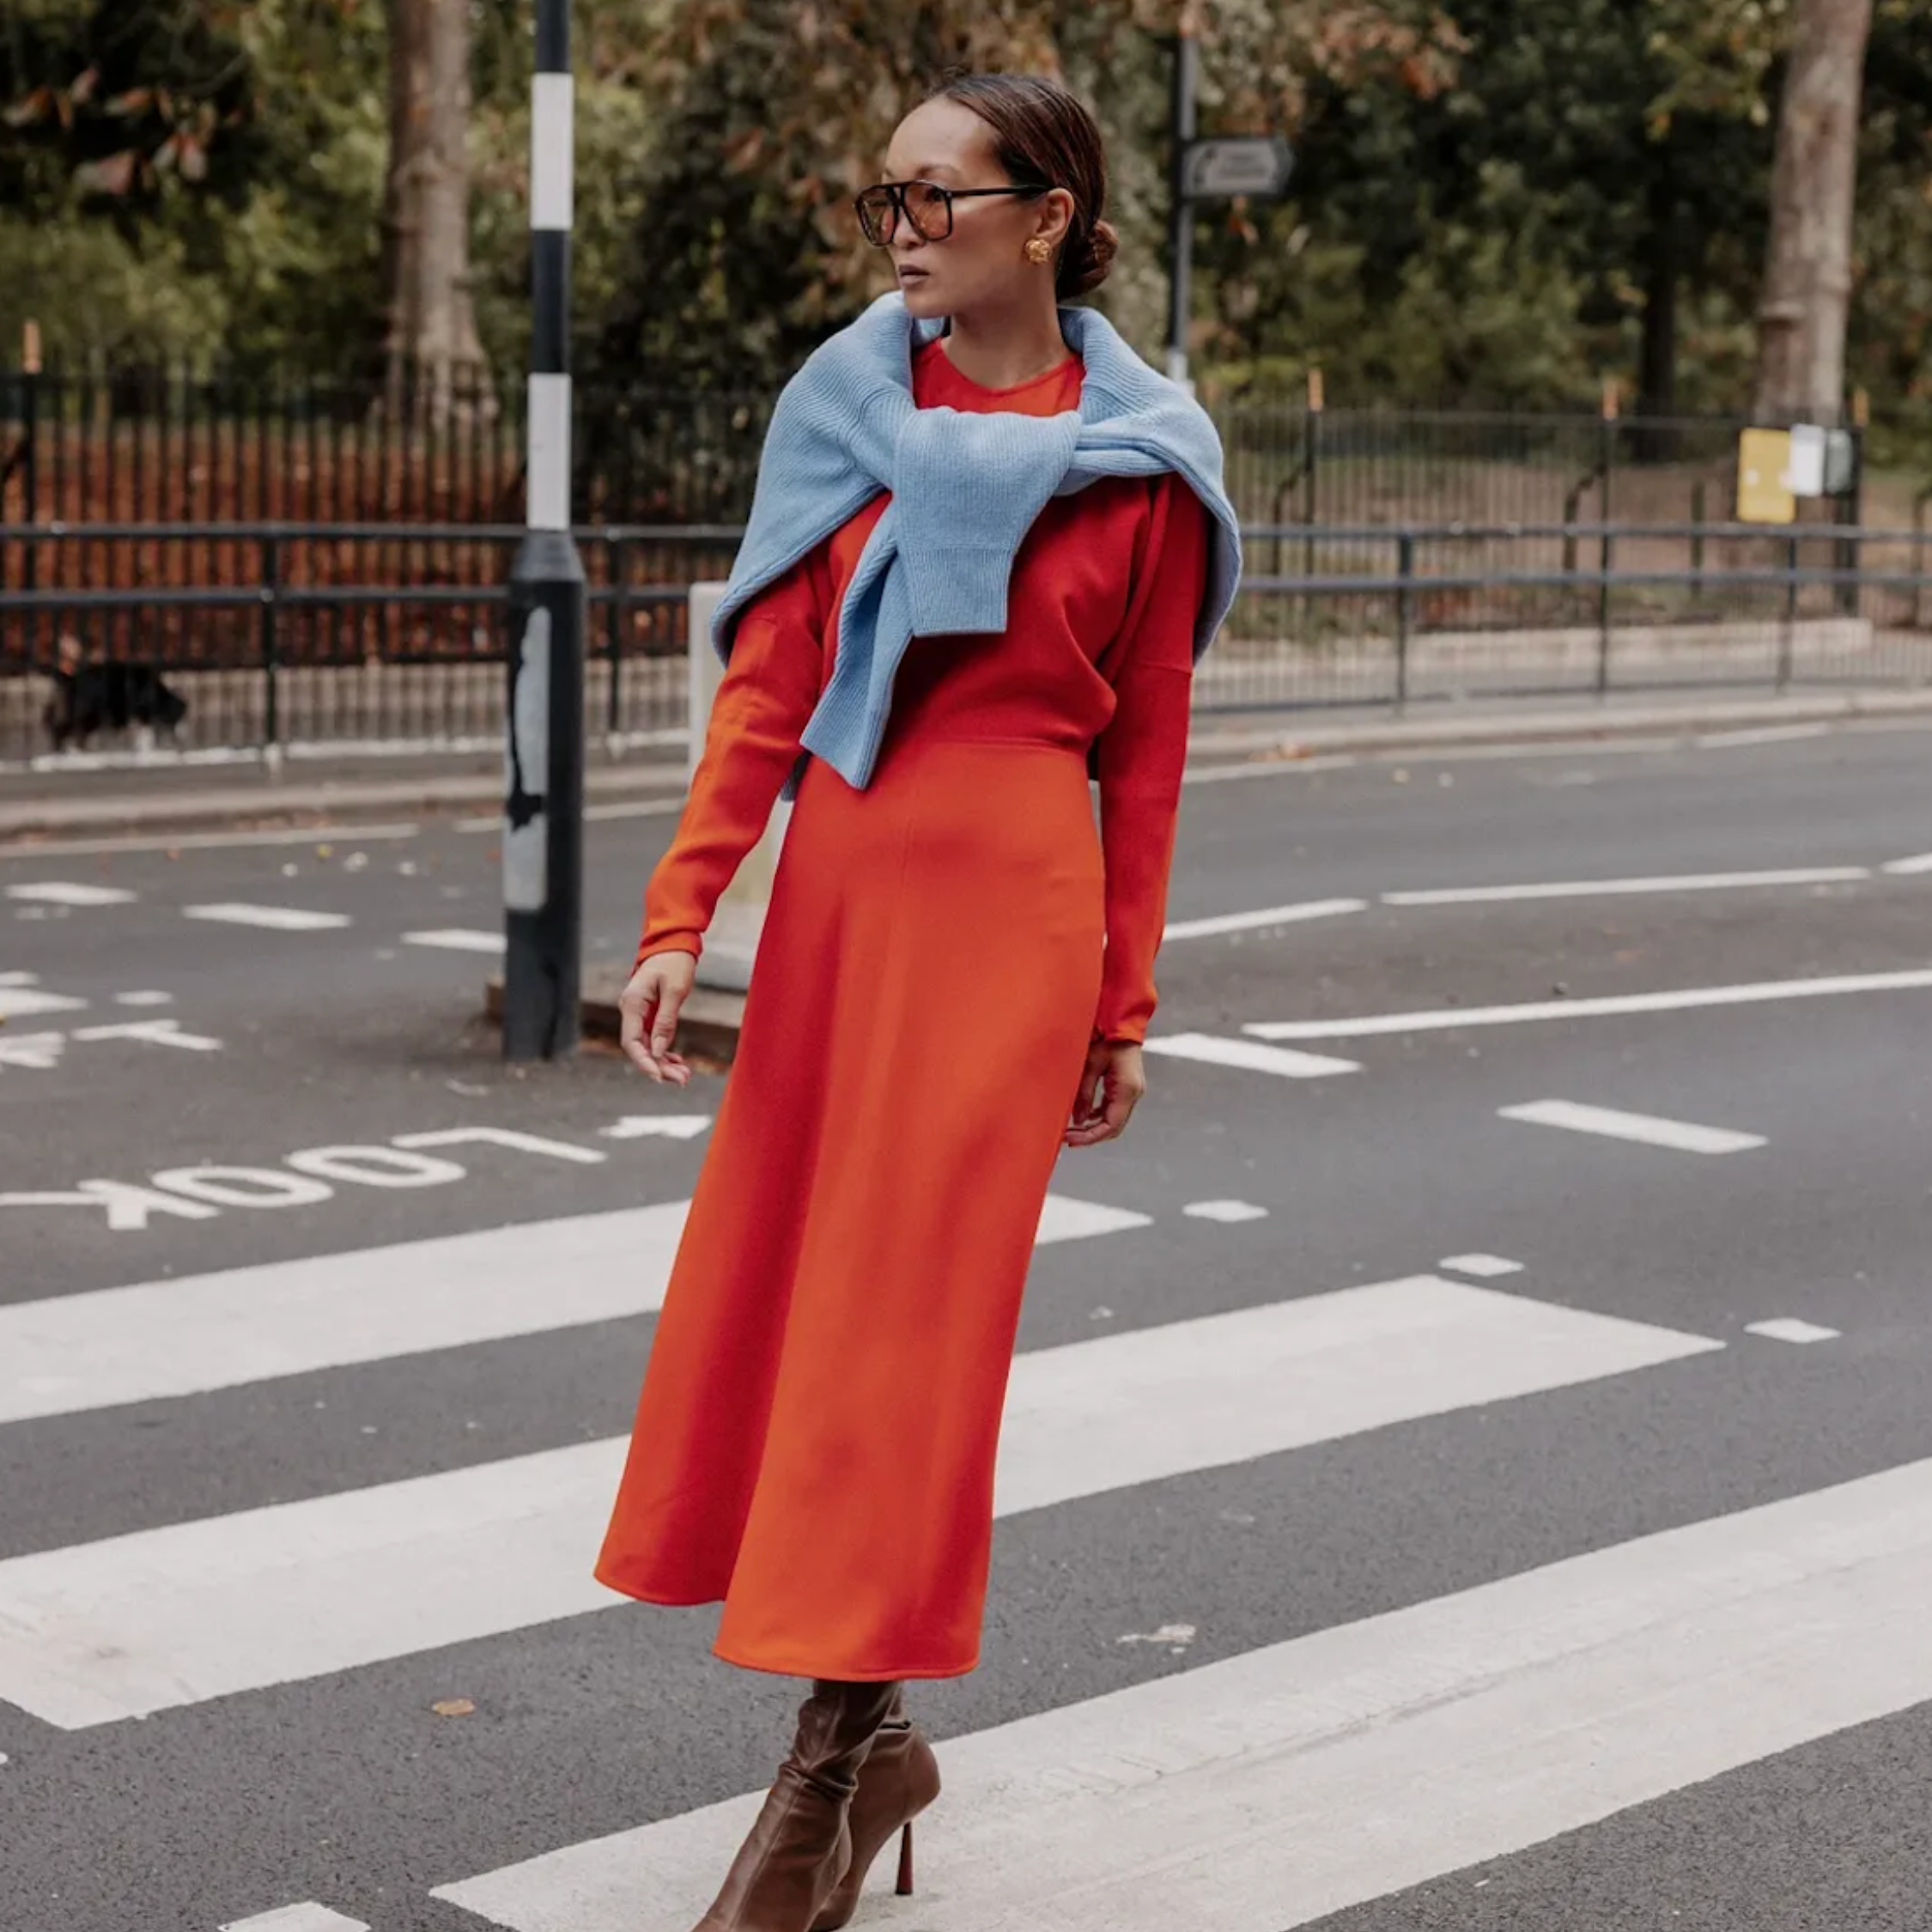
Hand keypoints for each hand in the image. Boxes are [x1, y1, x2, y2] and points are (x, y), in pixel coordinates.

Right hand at [620, 949, 697, 1084]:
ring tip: (685, 1076)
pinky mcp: (648, 1014)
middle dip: (659, 1066)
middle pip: (639, 1048)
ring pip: (647, 1046)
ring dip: (664, 1062)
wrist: (673, 944)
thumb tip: (659, 1051)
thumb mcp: (675, 991)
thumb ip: (666, 1021)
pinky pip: (652, 1038)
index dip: (644, 1062)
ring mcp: (638, 1013)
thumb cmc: (675, 963)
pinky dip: (664, 1051)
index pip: (632, 1042)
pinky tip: (678, 1062)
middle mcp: (631, 1010)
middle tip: (683, 1080)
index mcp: (632, 1003)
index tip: (659, 1078)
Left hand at [1064, 1038, 1145, 1147]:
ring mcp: (1132, 1091)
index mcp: (1126, 1090)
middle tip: (1068, 1138)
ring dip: (1094, 1127)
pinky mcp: (1126, 1087)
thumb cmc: (1106, 1038)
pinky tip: (1084, 1116)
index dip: (1090, 1136)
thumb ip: (1084, 1093)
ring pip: (1113, 1119)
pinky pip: (1113, 1108)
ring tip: (1072, 1130)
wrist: (1121, 1023)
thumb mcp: (1090, 1064)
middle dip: (1090, 1135)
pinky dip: (1098, 1115)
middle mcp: (1133, 1094)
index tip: (1070, 1140)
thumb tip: (1078, 1120)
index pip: (1110, 1125)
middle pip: (1113, 1127)